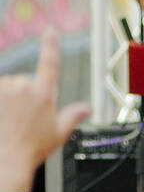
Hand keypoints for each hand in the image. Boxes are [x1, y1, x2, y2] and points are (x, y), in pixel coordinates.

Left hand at [0, 30, 89, 191]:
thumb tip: (86, 109)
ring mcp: (4, 91)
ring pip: (7, 88)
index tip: (50, 32)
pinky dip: (1, 103)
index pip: (50, 62)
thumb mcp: (59, 133)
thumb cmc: (31, 149)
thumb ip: (73, 116)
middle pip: (24, 82)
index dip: (51, 45)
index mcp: (44, 94)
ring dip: (7, 99)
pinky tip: (4, 116)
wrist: (6, 159)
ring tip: (9, 121)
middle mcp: (24, 88)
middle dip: (24, 95)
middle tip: (24, 118)